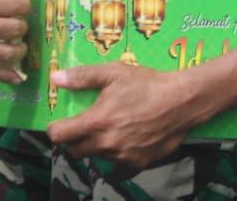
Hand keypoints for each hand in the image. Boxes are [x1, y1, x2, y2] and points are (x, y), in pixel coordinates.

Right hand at [0, 0, 27, 82]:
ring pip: (9, 53)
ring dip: (19, 50)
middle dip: (22, 26)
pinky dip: (8, 75)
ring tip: (18, 47)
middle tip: (19, 25)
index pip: (16, 5)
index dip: (25, 5)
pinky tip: (17, 76)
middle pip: (16, 29)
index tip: (24, 6)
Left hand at [47, 63, 208, 168]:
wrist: (182, 101)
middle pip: (75, 151)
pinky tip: (125, 138)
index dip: (54, 129)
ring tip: (109, 128)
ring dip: (96, 146)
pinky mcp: (138, 164)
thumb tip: (55, 78)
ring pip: (97, 156)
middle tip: (83, 125)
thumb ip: (82, 76)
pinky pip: (118, 165)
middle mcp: (107, 144)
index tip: (59, 123)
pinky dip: (116, 154)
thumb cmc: (146, 84)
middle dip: (74, 140)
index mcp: (96, 122)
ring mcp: (123, 157)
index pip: (60, 136)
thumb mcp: (113, 73)